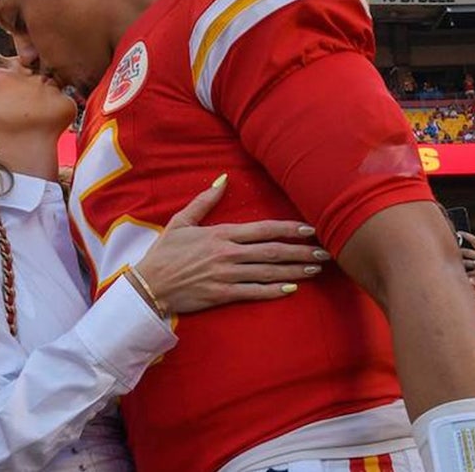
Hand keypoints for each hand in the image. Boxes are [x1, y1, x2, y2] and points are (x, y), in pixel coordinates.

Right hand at [134, 177, 325, 314]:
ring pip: (269, 271)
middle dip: (302, 251)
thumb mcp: (182, 221)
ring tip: (316, 268)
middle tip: (326, 252)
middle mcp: (229, 254)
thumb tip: (223, 179)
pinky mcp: (222, 294)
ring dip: (295, 270)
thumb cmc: (165, 253)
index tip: (310, 229)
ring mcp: (227, 275)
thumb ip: (205, 200)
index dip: (289, 228)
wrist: (148, 285)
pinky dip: (274, 291)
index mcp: (222, 234)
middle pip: (273, 251)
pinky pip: (254, 292)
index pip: (264, 229)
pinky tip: (292, 289)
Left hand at [459, 231, 474, 290]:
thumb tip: (467, 249)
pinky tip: (461, 274)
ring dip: (459, 264)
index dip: (466, 235)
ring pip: (464, 262)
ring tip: (455, 264)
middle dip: (458, 252)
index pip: (474, 240)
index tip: (459, 232)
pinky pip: (467, 273)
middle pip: (465, 251)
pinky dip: (463, 274)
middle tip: (451, 251)